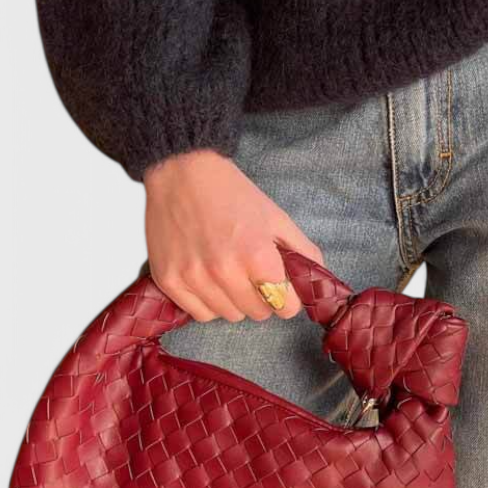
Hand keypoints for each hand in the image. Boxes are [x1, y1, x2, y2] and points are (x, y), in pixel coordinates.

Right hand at [143, 149, 323, 322]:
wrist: (181, 171)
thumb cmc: (230, 192)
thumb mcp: (276, 217)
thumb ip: (302, 250)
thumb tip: (318, 277)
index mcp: (257, 255)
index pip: (285, 306)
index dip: (288, 298)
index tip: (281, 287)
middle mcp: (225, 271)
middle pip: (258, 313)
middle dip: (262, 298)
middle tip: (253, 275)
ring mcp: (195, 278)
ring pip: (229, 316)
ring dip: (234, 301)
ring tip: (228, 273)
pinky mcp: (169, 281)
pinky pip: (199, 314)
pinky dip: (207, 302)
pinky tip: (207, 279)